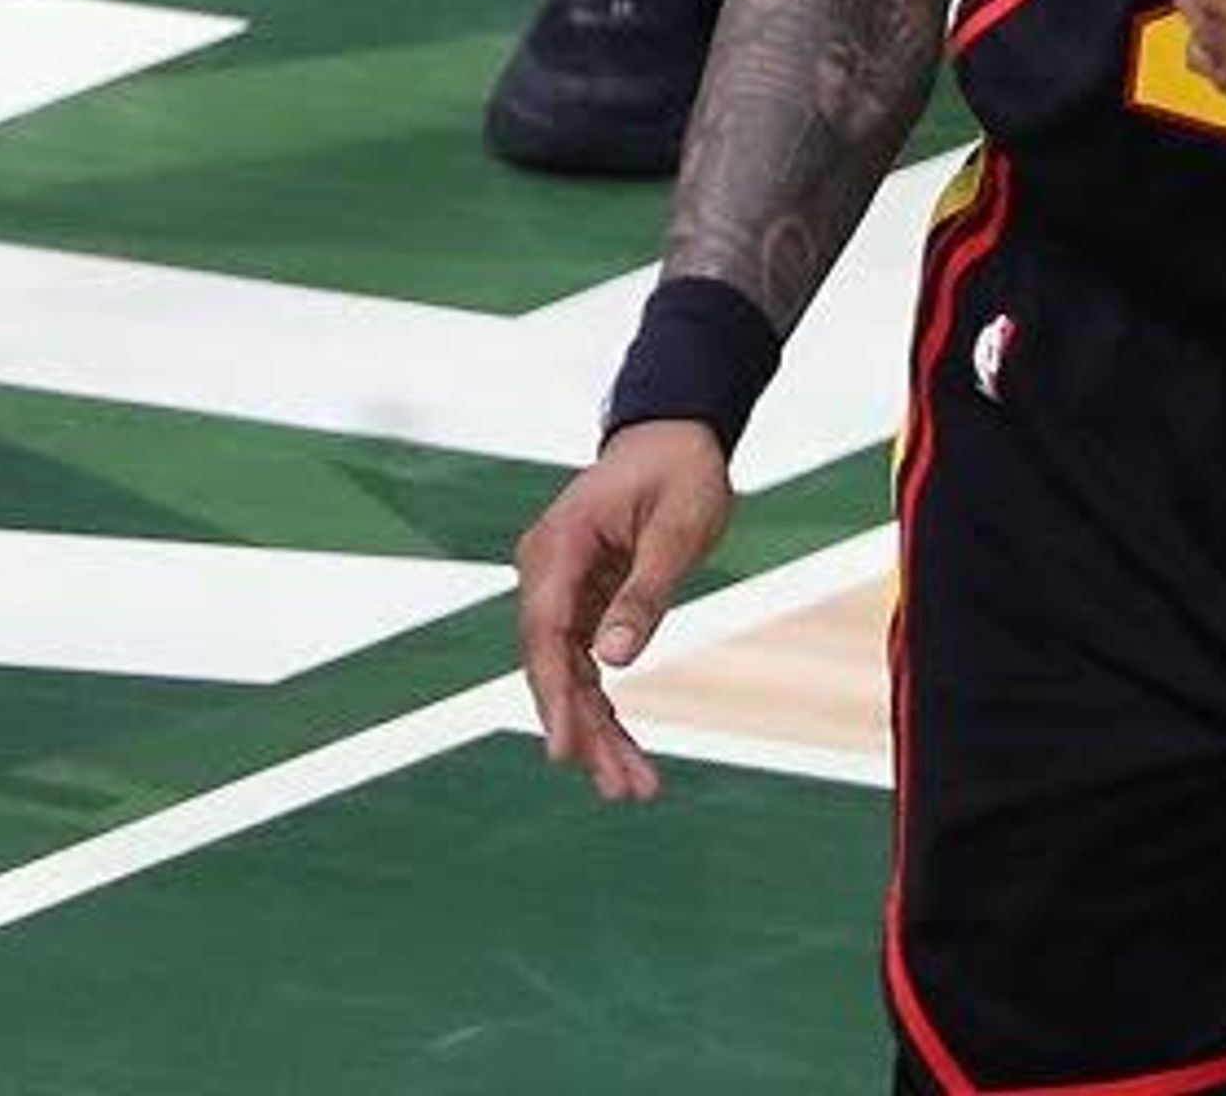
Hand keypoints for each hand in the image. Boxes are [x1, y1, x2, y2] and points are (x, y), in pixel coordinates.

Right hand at [516, 422, 735, 804]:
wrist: (676, 436)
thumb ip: (644, 592)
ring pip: (567, 675)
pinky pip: (583, 665)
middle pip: (552, 665)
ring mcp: (558, 588)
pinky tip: (624, 753)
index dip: (554, 696)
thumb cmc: (680, 471)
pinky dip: (603, 709)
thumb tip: (612, 661)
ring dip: (596, 732)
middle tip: (624, 788)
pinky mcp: (579, 603)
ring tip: (633, 787)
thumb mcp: (677, 528)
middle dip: (584, 731)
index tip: (565, 751)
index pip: (545, 631)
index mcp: (559, 542)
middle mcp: (545, 568)